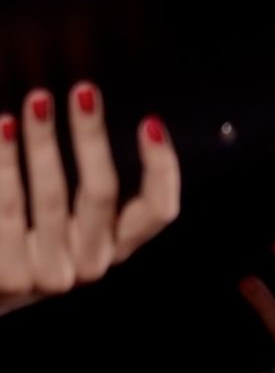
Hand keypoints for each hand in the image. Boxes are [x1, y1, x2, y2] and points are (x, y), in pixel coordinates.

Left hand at [0, 84, 179, 313]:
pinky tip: (1, 128)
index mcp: (116, 247)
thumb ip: (85, 191)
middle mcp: (93, 264)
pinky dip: (5, 165)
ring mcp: (53, 276)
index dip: (161, 168)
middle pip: (102, 192)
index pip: (159, 210)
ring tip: (37, 100)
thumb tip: (90, 113)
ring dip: (44, 140)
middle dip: (92, 136)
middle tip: (83, 92)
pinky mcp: (12, 280)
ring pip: (52, 197)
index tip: (150, 123)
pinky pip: (7, 212)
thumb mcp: (67, 223)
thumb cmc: (25, 243)